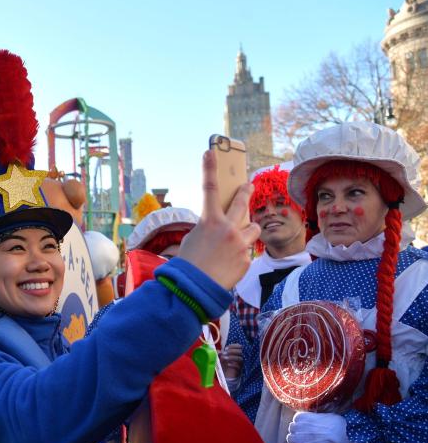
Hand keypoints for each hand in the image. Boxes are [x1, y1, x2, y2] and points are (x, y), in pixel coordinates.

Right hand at [178, 150, 259, 289]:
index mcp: (210, 221)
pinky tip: (227, 266)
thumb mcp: (193, 240)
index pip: (209, 189)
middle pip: (242, 203)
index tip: (210, 152)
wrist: (196, 289)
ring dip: (247, 232)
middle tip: (248, 185)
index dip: (209, 169)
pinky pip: (248, 251)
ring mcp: (241, 243)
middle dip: (245, 192)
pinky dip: (239, 256)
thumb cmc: (189, 265)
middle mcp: (228, 228)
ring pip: (253, 228)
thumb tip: (221, 228)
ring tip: (237, 241)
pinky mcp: (247, 259)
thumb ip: (209, 229)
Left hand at [219, 343, 242, 378]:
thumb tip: (218, 351)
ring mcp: (240, 364)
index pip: (239, 346)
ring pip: (240, 358)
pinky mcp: (239, 370)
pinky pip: (238, 366)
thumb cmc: (224, 365)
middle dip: (232, 351)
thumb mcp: (220, 358)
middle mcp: (239, 357)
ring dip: (232, 357)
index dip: (233, 346)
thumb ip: (219, 354)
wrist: (225, 375)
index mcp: (236, 353)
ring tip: (224, 358)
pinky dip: (233, 365)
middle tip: (224, 353)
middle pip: (240, 351)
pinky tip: (228, 364)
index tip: (225, 348)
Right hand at [276, 411, 353, 442]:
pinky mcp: (304, 417)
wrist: (344, 431)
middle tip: (305, 437)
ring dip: (297, 428)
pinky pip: (296, 418)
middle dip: (295, 438)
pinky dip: (300, 418)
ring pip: (292, 427)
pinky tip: (306, 420)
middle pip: (289, 438)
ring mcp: (301, 428)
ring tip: (306, 427)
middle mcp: (300, 440)